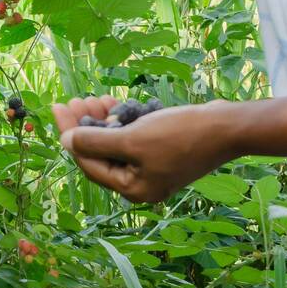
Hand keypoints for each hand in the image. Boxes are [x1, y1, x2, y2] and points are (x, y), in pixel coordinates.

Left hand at [50, 96, 241, 202]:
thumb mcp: (132, 138)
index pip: (88, 163)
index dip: (70, 134)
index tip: (58, 108)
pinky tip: (115, 103)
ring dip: (103, 120)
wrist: (228, 126)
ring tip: (94, 98)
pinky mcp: (165, 152)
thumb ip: (96, 142)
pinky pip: (134, 138)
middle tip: (75, 100)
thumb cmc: (180, 134)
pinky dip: (124, 121)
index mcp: (132, 189)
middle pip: (101, 154)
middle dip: (86, 125)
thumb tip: (66, 141)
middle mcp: (141, 184)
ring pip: (117, 144)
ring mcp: (154, 169)